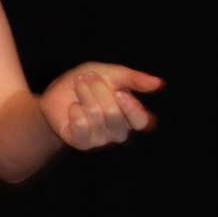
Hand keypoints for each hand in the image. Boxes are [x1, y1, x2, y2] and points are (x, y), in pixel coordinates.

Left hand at [40, 64, 161, 151]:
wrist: (58, 91)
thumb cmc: (89, 82)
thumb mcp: (112, 73)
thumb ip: (135, 80)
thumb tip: (160, 84)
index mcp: (131, 115)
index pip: (141, 121)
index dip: (132, 109)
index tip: (120, 93)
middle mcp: (119, 131)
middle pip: (114, 114)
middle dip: (99, 90)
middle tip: (90, 77)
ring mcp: (101, 140)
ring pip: (96, 116)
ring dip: (85, 95)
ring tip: (79, 85)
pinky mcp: (82, 143)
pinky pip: (82, 125)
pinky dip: (75, 110)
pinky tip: (73, 107)